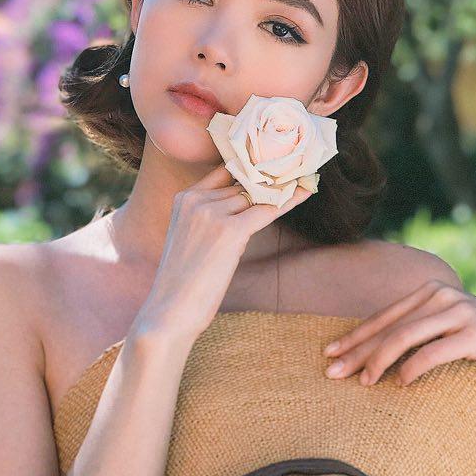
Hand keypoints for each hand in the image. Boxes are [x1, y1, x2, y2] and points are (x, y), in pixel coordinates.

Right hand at [135, 162, 313, 342]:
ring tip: (297, 184)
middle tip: (292, 176)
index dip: (247, 169)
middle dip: (263, 189)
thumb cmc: (182, 281)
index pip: (223, 171)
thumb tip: (247, 202)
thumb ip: (211, 215)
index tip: (269, 164)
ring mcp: (212, 214)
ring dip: (272, 199)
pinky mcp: (230, 232)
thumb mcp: (189, 237)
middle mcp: (196, 200)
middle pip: (241, 186)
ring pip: (253, 198)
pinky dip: (288, 200)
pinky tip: (305, 190)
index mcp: (183, 198)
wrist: (170, 310)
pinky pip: (267, 210)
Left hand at [322, 279, 475, 386]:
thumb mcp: (447, 328)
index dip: (354, 335)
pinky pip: (436, 351)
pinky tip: (400, 383)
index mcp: (430, 292)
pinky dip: (414, 367)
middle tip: (332, 371)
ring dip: (379, 360)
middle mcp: (441, 297)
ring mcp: (459, 313)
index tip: (329, 352)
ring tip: (363, 382)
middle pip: (389, 327)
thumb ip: (419, 328)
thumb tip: (379, 348)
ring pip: (406, 337)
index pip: (384, 316)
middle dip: (357, 350)